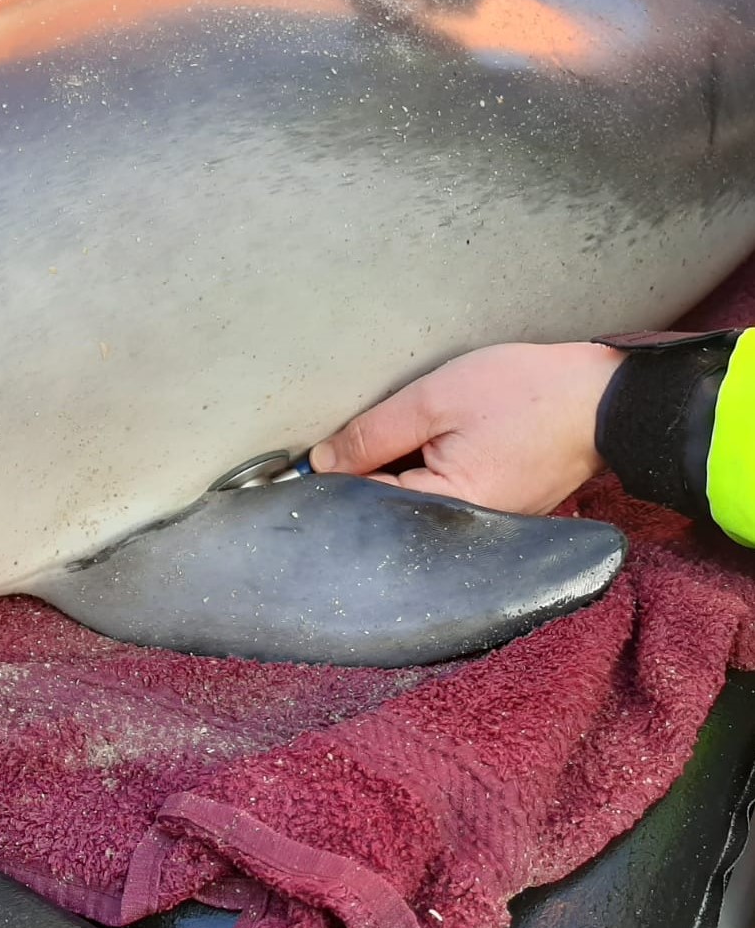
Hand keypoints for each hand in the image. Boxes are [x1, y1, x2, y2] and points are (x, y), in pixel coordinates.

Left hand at [308, 342, 625, 514]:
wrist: (607, 397)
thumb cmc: (526, 394)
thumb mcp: (435, 400)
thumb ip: (372, 433)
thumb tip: (321, 463)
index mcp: (444, 511)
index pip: (365, 504)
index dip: (339, 476)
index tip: (325, 452)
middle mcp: (463, 533)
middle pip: (389, 510)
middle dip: (370, 474)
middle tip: (376, 436)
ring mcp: (485, 526)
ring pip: (417, 503)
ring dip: (403, 471)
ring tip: (421, 436)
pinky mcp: (500, 512)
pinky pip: (447, 498)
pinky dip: (434, 472)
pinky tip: (442, 445)